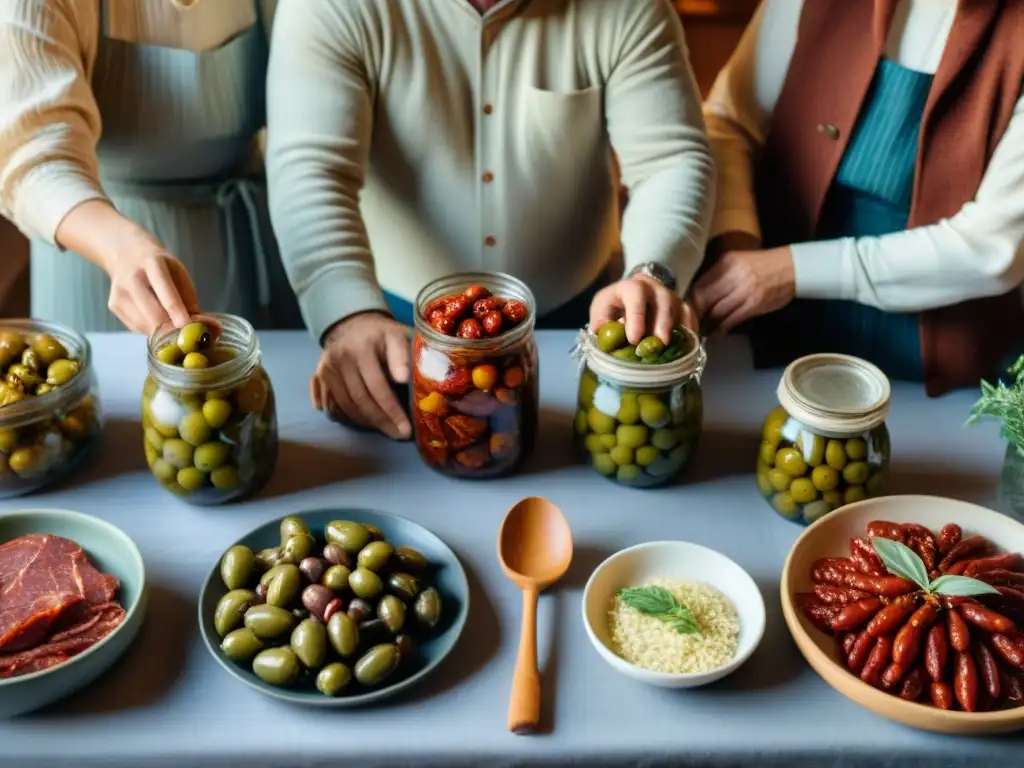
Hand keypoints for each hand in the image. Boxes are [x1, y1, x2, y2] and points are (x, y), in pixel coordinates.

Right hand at [55, 200, 197, 334]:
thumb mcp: (178, 272)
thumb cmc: (159, 264)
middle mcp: (131, 279)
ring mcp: (118, 293)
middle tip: (189, 335)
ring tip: (174, 326)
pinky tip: (158, 320)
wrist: (125, 252)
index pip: (163, 289)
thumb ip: (189, 298)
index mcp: (151, 264)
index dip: (175, 309)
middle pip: (152, 314)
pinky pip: (137, 327)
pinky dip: (152, 330)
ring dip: (164, 332)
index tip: (186, 324)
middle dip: (173, 328)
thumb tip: (204, 326)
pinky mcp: (113, 306)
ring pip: (145, 325)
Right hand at [313, 312, 411, 439]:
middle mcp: (340, 359)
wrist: (354, 324)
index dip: (392, 410)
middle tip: (399, 434)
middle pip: (360, 399)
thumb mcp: (398, 336)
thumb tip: (404, 379)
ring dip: (367, 422)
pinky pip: (332, 404)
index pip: (377, 387)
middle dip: (382, 421)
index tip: (406, 429)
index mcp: (362, 348)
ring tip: (387, 429)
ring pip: (345, 405)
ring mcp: (327, 368)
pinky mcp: (320, 376)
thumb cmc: (382, 334)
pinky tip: (365, 422)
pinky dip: (348, 417)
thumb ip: (402, 356)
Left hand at [589, 274, 680, 345]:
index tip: (634, 339)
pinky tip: (685, 348)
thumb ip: (602, 323)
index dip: (636, 316)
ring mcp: (670, 296)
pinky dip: (689, 332)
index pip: (635, 294)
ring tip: (672, 348)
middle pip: (663, 299)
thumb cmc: (611, 310)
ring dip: (677, 329)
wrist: (625, 303)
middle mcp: (653, 287)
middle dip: (662, 323)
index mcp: (629, 287)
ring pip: (680, 308)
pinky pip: (690, 317)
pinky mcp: (681, 307)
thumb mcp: (600, 313)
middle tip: (660, 343)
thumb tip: (610, 335)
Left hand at [691, 246, 795, 333]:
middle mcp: (732, 276)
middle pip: (703, 299)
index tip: (685, 311)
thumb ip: (719, 276)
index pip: (699, 285)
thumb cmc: (762, 265)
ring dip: (708, 324)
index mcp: (725, 263)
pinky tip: (719, 333)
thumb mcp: (737, 262)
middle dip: (695, 315)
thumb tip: (699, 295)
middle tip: (690, 324)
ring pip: (716, 312)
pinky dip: (722, 328)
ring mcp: (744, 291)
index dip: (689, 301)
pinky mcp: (754, 305)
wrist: (792, 268)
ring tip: (703, 331)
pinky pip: (732, 320)